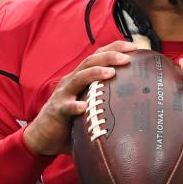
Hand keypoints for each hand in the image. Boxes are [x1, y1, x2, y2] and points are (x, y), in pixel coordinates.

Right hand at [23, 40, 137, 155]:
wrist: (43, 136)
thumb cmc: (73, 120)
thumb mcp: (91, 105)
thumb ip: (108, 100)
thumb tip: (138, 103)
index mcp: (82, 77)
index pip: (98, 55)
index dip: (115, 47)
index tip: (134, 47)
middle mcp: (72, 80)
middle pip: (91, 61)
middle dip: (109, 56)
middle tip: (127, 57)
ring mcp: (64, 94)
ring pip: (79, 78)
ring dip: (95, 73)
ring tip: (111, 73)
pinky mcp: (57, 110)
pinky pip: (66, 107)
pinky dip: (74, 106)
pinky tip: (84, 107)